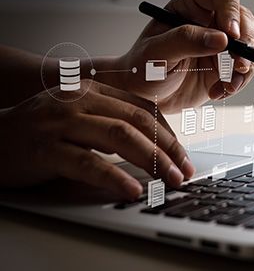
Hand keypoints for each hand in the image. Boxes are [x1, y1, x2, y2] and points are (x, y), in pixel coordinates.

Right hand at [0, 80, 194, 199]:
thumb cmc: (41, 132)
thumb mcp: (82, 119)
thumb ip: (112, 124)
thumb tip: (155, 148)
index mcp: (93, 90)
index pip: (144, 110)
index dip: (169, 135)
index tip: (184, 157)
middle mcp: (80, 100)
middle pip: (138, 121)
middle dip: (168, 149)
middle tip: (184, 172)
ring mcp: (61, 121)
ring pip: (120, 136)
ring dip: (152, 161)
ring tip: (169, 181)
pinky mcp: (45, 146)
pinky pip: (88, 162)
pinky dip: (115, 177)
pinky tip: (132, 190)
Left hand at [116, 0, 253, 112]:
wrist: (144, 98)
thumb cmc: (142, 69)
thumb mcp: (157, 52)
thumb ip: (186, 41)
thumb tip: (221, 39)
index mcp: (191, 6)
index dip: (231, 8)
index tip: (230, 35)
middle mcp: (209, 21)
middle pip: (243, 17)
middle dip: (246, 41)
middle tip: (238, 64)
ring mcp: (220, 44)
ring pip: (251, 43)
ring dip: (245, 66)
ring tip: (227, 85)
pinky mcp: (226, 66)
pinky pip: (246, 69)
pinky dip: (238, 83)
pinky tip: (218, 92)